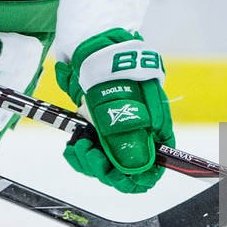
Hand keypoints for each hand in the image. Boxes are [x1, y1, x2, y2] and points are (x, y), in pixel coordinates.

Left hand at [55, 30, 174, 193]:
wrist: (96, 46)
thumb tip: (137, 167)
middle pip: (125, 171)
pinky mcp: (98, 128)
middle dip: (105, 169)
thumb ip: (130, 134)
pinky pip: (90, 152)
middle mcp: (137, 135)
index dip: (135, 179)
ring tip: (78, 145)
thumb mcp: (124, 102)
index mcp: (153, 130)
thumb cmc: (118, 70)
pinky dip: (79, 153)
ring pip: (105, 164)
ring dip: (89, 161)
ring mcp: (116, 132)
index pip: (151, 171)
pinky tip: (73, 144)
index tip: (116, 175)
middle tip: (88, 152)